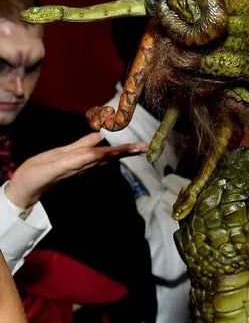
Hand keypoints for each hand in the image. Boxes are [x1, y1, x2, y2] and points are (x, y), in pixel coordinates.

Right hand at [5, 132, 147, 210]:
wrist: (27, 183)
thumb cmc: (41, 174)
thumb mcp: (59, 160)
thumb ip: (78, 149)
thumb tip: (99, 138)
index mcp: (83, 161)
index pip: (109, 153)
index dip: (125, 149)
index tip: (140, 147)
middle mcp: (85, 163)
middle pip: (111, 155)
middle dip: (129, 151)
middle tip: (147, 146)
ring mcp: (80, 163)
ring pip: (105, 156)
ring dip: (120, 151)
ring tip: (136, 147)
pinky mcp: (72, 161)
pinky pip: (91, 154)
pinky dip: (104, 150)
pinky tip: (109, 148)